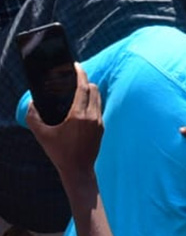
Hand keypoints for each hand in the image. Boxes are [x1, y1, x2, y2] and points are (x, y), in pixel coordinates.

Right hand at [28, 64, 103, 184]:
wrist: (78, 170)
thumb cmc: (59, 153)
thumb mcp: (42, 136)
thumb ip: (34, 118)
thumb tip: (32, 104)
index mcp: (78, 115)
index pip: (83, 87)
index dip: (80, 74)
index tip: (76, 65)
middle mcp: (92, 116)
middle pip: (93, 89)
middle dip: (85, 81)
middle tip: (75, 77)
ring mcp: (99, 121)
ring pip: (98, 97)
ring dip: (90, 91)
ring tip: (78, 89)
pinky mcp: (102, 127)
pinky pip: (98, 108)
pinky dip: (92, 102)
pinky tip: (83, 104)